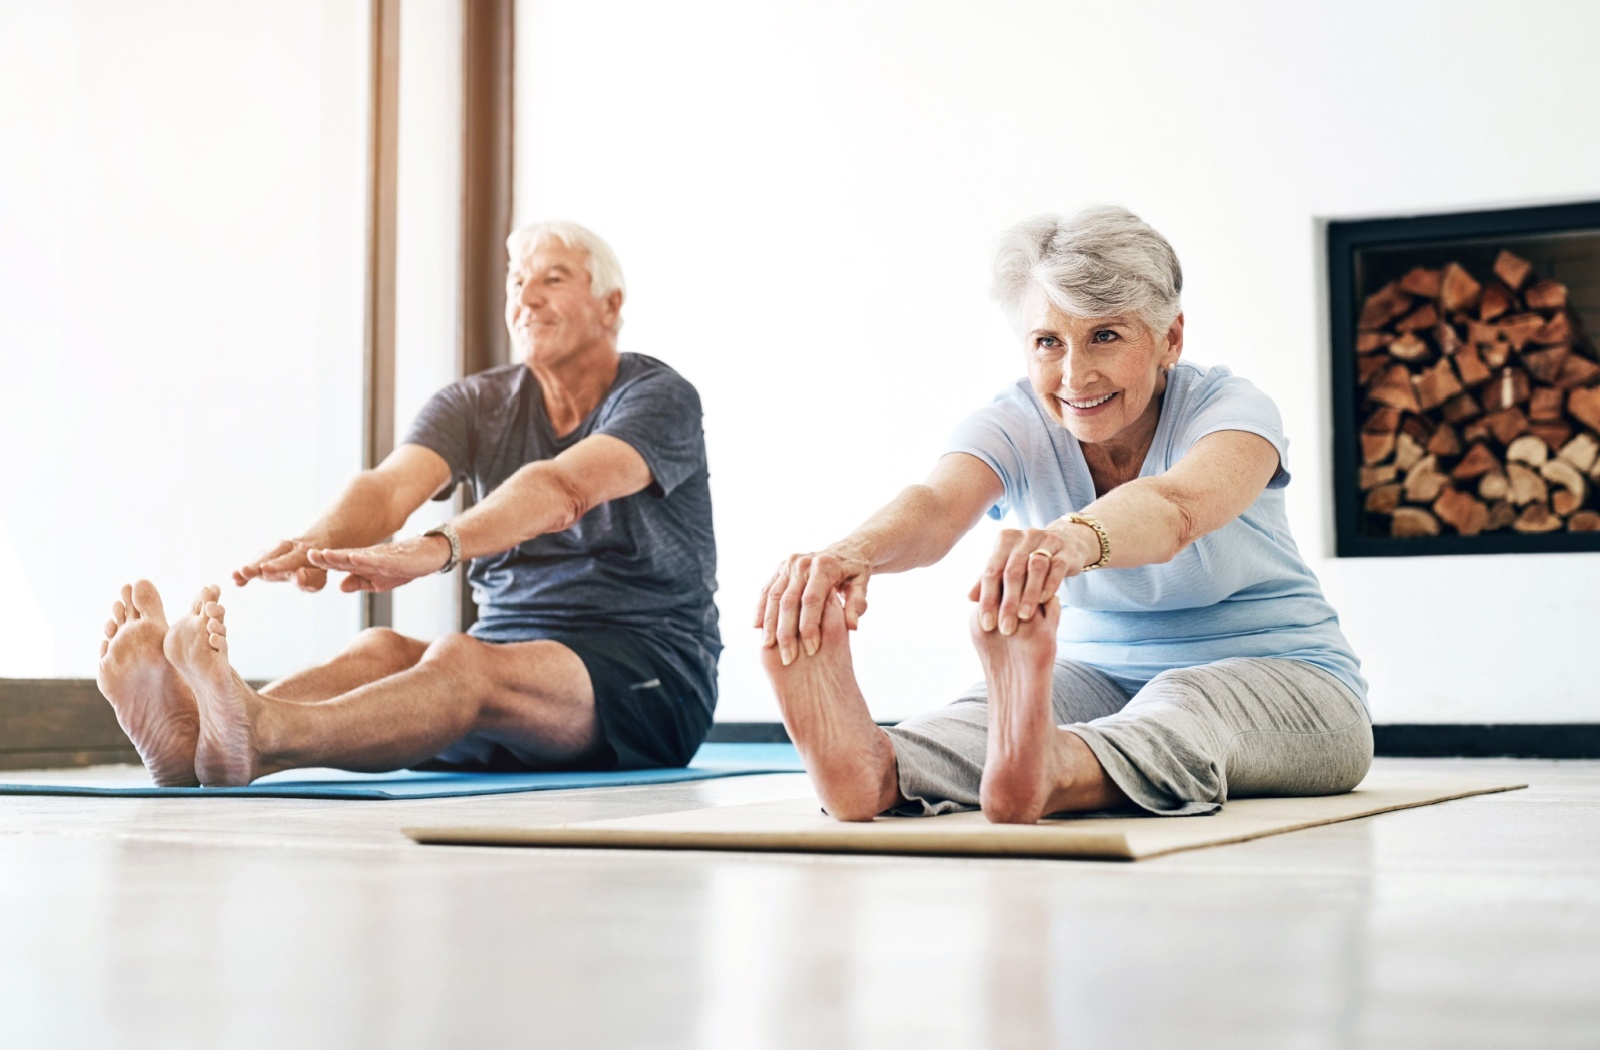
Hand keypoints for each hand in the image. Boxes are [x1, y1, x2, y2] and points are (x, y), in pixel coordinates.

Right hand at [234, 538, 327, 591]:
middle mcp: (285, 547)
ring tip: (235, 576)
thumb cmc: (316, 567)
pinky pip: (254, 564)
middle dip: (256, 563)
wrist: (311, 545)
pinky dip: (245, 572)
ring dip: (248, 566)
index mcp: (301, 552)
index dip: (276, 565)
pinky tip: (236, 579)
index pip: (289, 560)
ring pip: (259, 558)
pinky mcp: (264, 556)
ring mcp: (272, 550)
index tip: (264, 569)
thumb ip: (310, 578)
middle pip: (269, 556)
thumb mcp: (319, 576)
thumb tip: (299, 576)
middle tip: (244, 570)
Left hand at [306, 535, 451, 592]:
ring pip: (355, 556)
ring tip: (320, 555)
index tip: (301, 566)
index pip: (338, 564)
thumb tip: (340, 586)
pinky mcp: (394, 558)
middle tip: (303, 556)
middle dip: (322, 558)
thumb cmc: (405, 567)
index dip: (321, 564)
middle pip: (341, 557)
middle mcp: (368, 557)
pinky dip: (364, 559)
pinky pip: (377, 559)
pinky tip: (352, 559)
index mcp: (363, 563)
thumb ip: (360, 581)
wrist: (430, 555)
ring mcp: (380, 556)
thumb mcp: (380, 581)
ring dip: (337, 556)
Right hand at [754, 545, 870, 664]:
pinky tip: (758, 628)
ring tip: (769, 646)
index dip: (810, 626)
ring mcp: (788, 564)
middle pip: (789, 600)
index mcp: (824, 566)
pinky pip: (767, 591)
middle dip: (787, 631)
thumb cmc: (855, 573)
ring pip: (774, 596)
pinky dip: (761, 609)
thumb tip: (852, 625)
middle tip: (789, 656)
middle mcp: (803, 562)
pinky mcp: (780, 568)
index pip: (812, 600)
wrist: (845, 551)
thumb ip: (857, 605)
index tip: (812, 649)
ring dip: (769, 623)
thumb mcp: (862, 586)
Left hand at [968, 524, 1091, 634]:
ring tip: (1024, 617)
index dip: (988, 599)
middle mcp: (1024, 537)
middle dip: (1008, 602)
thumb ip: (990, 580)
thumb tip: (970, 598)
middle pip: (1012, 571)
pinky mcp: (1065, 551)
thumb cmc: (1030, 559)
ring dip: (1029, 595)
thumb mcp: (1009, 566)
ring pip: (1035, 568)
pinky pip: (1056, 568)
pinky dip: (1049, 584)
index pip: (992, 571)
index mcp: (1005, 539)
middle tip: (1005, 628)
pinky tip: (1044, 601)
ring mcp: (1046, 541)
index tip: (986, 624)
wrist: (1067, 542)